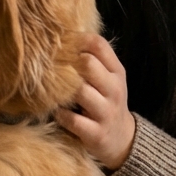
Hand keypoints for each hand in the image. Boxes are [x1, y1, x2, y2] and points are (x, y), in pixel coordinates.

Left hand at [55, 33, 134, 170]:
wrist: (122, 139)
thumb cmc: (107, 102)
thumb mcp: (108, 79)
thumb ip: (94, 60)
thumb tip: (65, 35)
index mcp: (117, 72)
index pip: (99, 45)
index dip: (77, 40)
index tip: (61, 43)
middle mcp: (114, 89)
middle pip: (88, 64)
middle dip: (68, 63)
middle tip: (53, 67)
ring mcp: (106, 112)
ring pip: (80, 91)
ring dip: (62, 90)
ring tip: (52, 90)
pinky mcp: (96, 133)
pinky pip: (72, 119)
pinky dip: (60, 114)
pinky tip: (56, 111)